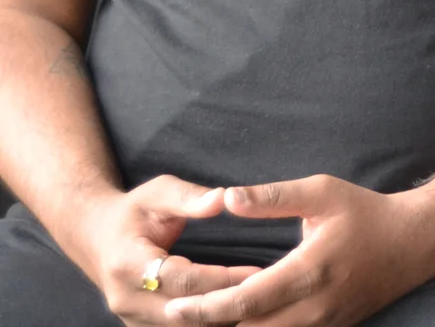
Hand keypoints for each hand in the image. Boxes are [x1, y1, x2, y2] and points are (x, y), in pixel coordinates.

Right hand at [64, 175, 257, 326]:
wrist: (96, 237)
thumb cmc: (134, 211)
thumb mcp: (159, 192)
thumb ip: (190, 197)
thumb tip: (223, 199)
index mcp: (128, 264)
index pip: (182, 279)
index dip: (222, 278)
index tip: (259, 272)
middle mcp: (125, 299)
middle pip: (183, 313)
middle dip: (226, 304)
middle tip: (266, 294)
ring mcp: (130, 318)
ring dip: (219, 320)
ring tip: (257, 305)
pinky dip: (207, 325)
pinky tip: (235, 314)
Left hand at [160, 176, 434, 325]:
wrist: (416, 242)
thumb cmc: (367, 212)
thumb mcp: (323, 192)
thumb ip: (273, 197)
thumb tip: (226, 198)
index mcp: (309, 271)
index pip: (245, 301)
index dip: (205, 308)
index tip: (174, 305)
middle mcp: (315, 306)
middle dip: (211, 325)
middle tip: (175, 314)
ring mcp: (324, 324)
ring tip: (201, 319)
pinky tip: (238, 321)